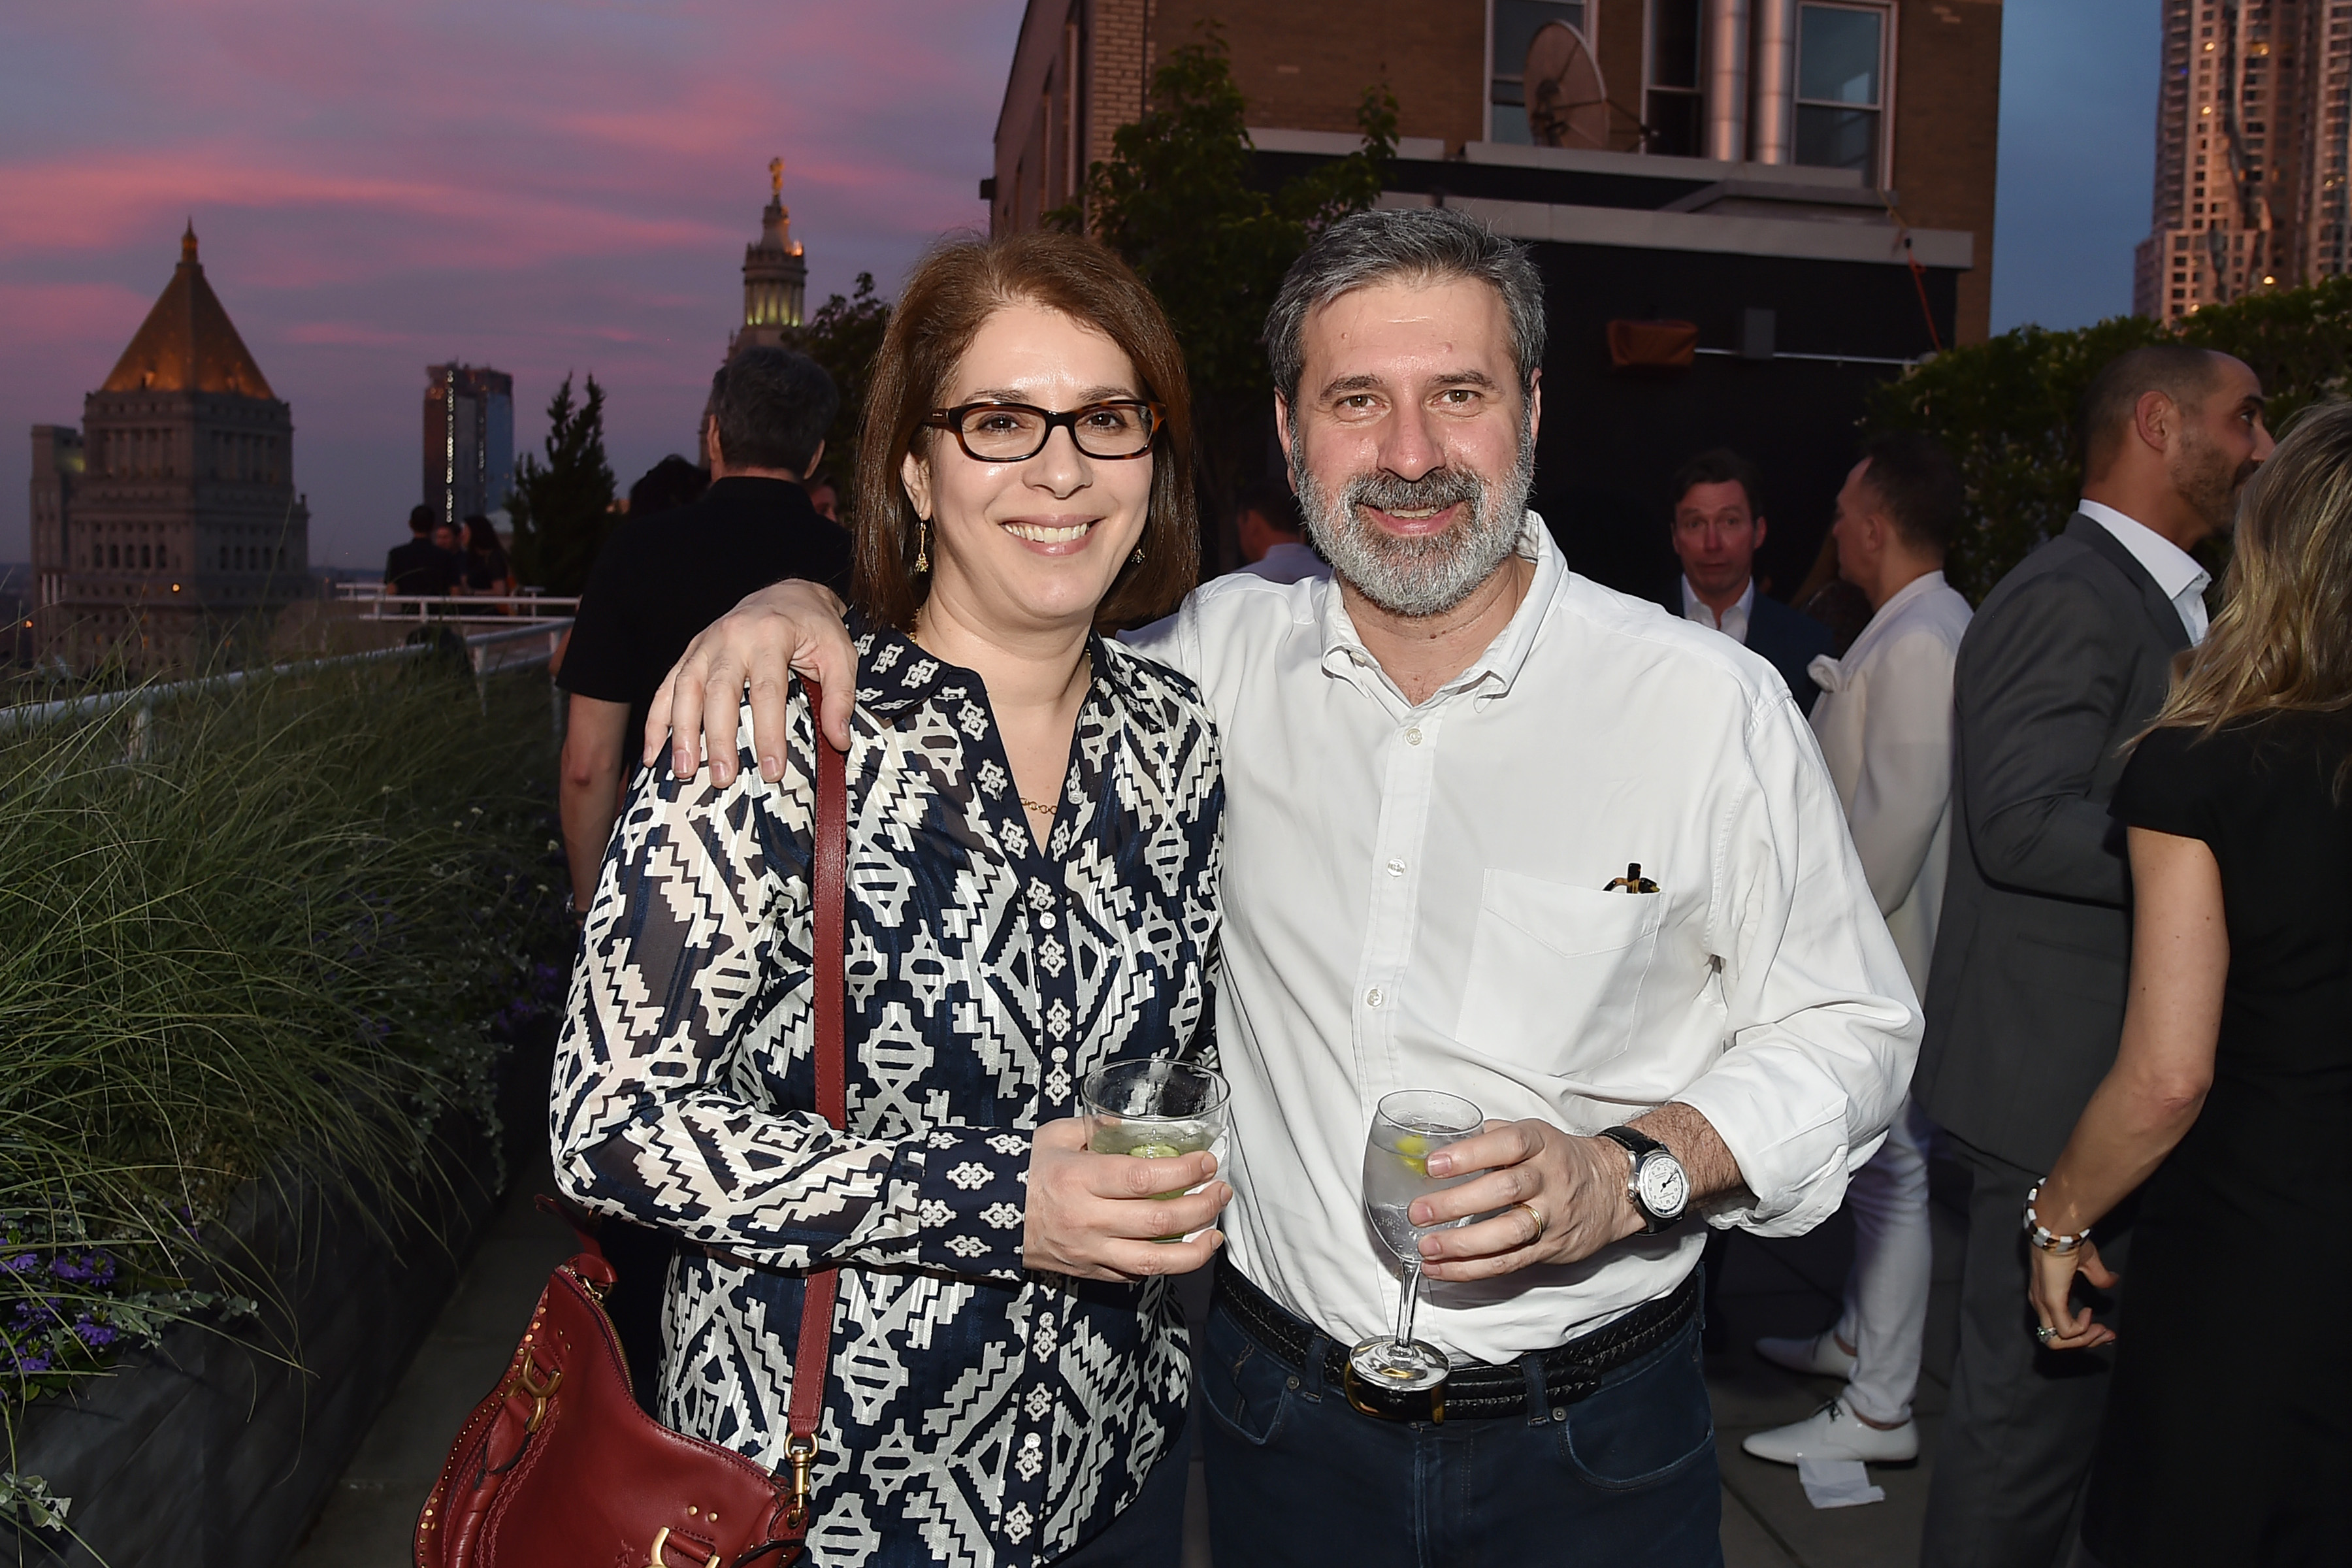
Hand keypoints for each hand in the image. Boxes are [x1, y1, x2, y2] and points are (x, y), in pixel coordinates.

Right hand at [640, 580, 856, 786]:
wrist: (789, 594)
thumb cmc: (815, 627)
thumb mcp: (840, 655)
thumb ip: (841, 696)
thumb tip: (837, 739)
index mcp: (771, 636)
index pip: (768, 691)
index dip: (768, 734)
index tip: (772, 770)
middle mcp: (732, 637)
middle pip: (719, 691)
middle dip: (718, 738)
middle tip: (722, 777)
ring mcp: (706, 643)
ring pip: (686, 687)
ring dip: (681, 731)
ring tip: (685, 769)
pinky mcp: (691, 652)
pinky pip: (666, 685)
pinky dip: (657, 720)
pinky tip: (654, 752)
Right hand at [1022, 1118, 1229, 1282]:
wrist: (987, 1216)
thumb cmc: (1026, 1172)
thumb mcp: (1055, 1136)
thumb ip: (1097, 1128)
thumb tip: (1135, 1126)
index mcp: (1080, 1179)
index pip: (1143, 1179)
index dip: (1183, 1171)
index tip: (1207, 1162)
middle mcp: (1088, 1220)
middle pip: (1159, 1221)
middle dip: (1201, 1206)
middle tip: (1221, 1191)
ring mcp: (1090, 1252)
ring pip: (1154, 1261)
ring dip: (1195, 1250)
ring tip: (1215, 1233)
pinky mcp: (1091, 1272)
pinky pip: (1135, 1275)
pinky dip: (1165, 1265)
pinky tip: (1184, 1250)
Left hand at [1413, 1120, 1643, 1281]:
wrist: (1613, 1188)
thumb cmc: (1561, 1158)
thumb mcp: (1533, 1134)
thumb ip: (1490, 1136)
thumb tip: (1441, 1141)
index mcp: (1540, 1144)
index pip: (1506, 1145)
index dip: (1469, 1155)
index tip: (1433, 1164)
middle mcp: (1548, 1178)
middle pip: (1503, 1191)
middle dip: (1457, 1203)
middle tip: (1419, 1211)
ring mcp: (1551, 1216)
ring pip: (1508, 1233)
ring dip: (1463, 1245)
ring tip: (1427, 1247)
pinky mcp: (1549, 1248)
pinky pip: (1509, 1262)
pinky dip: (1472, 1269)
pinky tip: (1442, 1268)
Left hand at [2027, 1238, 2117, 1350]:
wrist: (2059, 1230)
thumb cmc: (2068, 1242)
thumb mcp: (2088, 1263)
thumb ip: (2099, 1276)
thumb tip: (2113, 1281)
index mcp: (2045, 1296)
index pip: (2059, 1328)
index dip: (2082, 1335)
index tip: (2104, 1331)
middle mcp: (2040, 1304)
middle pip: (2057, 1340)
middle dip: (2086, 1342)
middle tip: (2107, 1335)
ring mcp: (2043, 1304)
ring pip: (2057, 1341)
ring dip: (2084, 1340)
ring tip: (2101, 1330)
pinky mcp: (2051, 1301)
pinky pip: (2066, 1330)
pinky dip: (2081, 1330)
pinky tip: (2089, 1313)